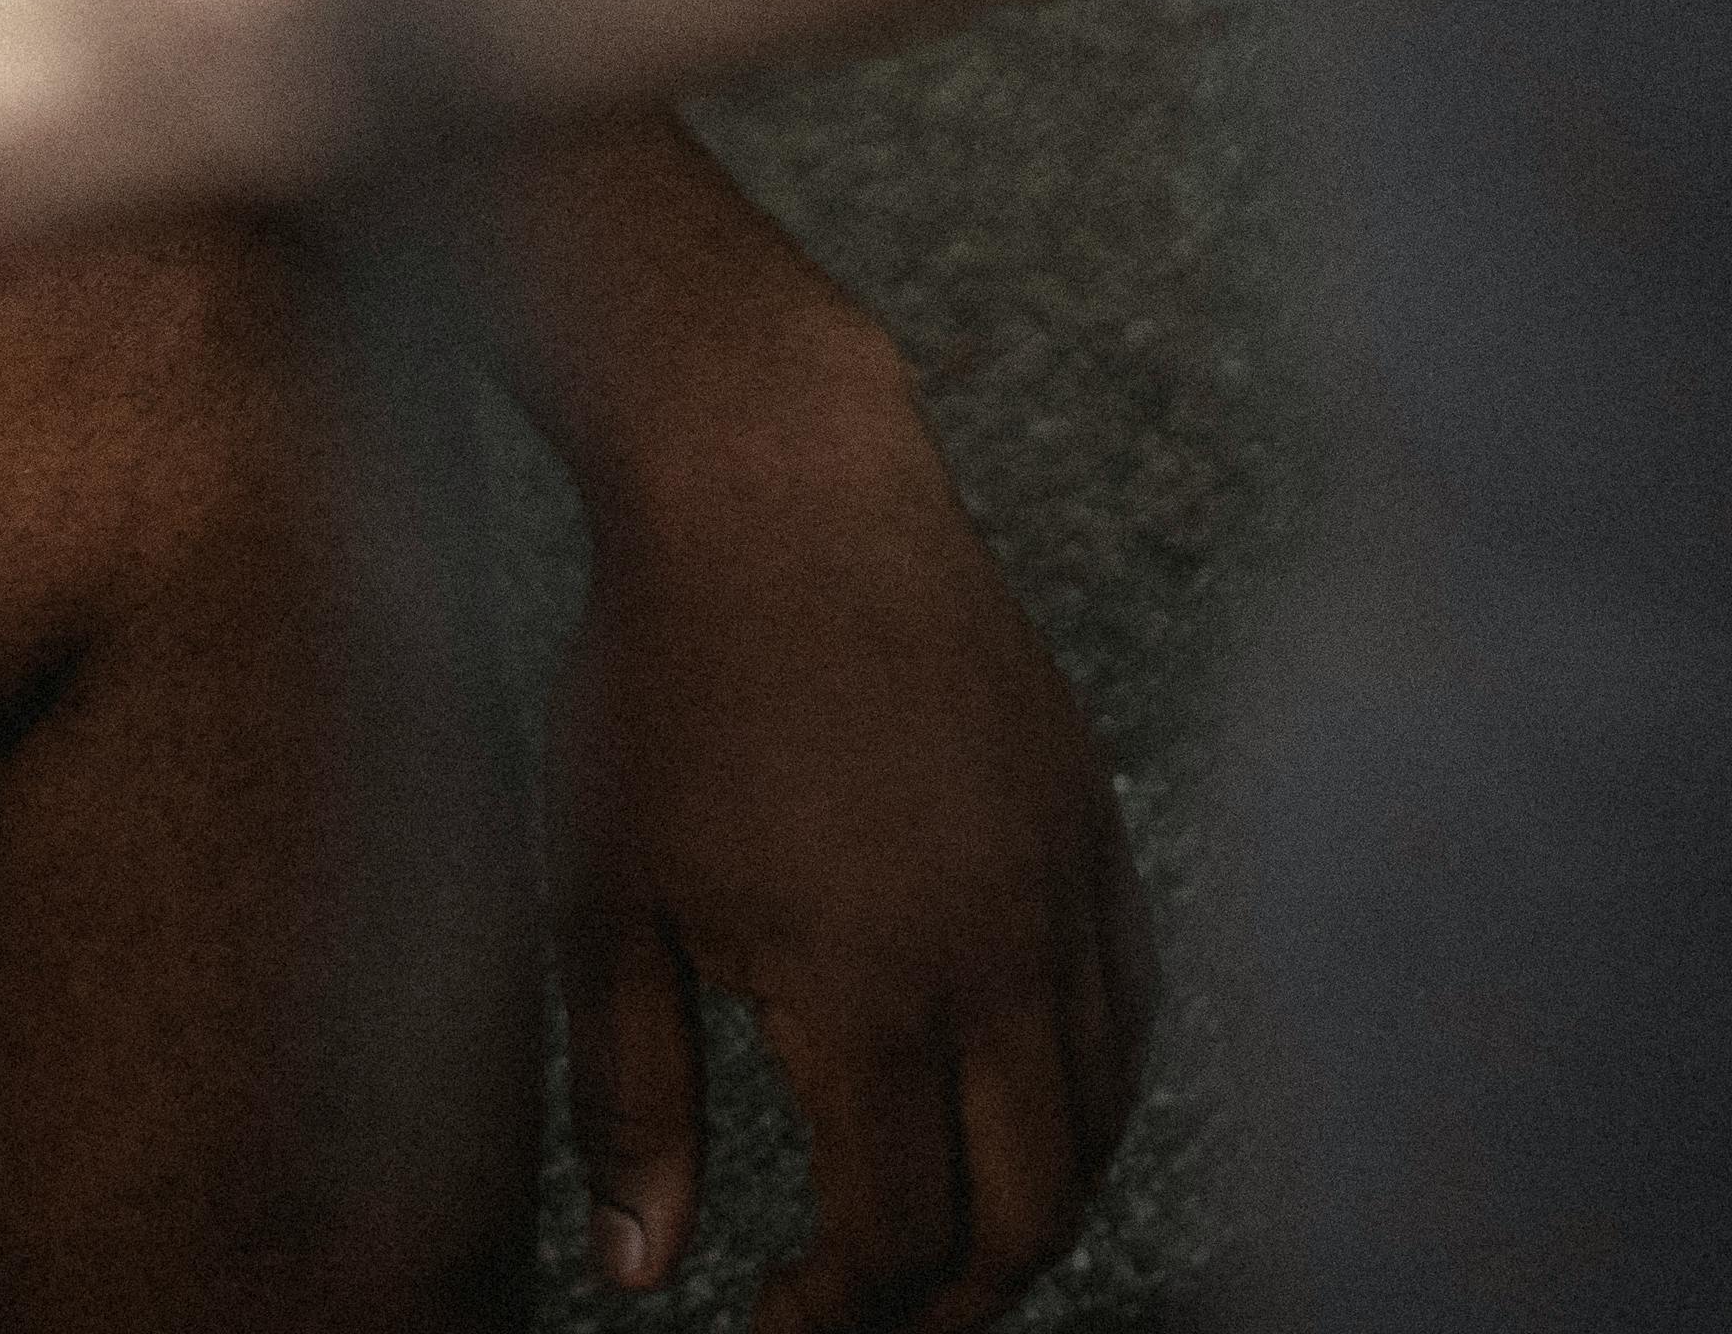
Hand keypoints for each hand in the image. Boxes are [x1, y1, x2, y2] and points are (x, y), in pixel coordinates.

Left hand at [547, 376, 1152, 1332]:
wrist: (777, 481)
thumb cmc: (664, 677)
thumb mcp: (602, 898)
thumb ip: (631, 1099)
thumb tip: (640, 1271)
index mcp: (873, 991)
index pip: (896, 1234)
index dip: (839, 1314)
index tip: (772, 1323)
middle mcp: (999, 956)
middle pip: (1029, 1212)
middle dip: (954, 1300)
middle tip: (869, 1316)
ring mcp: (1064, 885)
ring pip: (1098, 1119)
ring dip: (1032, 1208)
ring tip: (942, 1238)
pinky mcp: (1091, 818)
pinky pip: (1129, 1008)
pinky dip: (1089, 1094)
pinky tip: (1019, 1106)